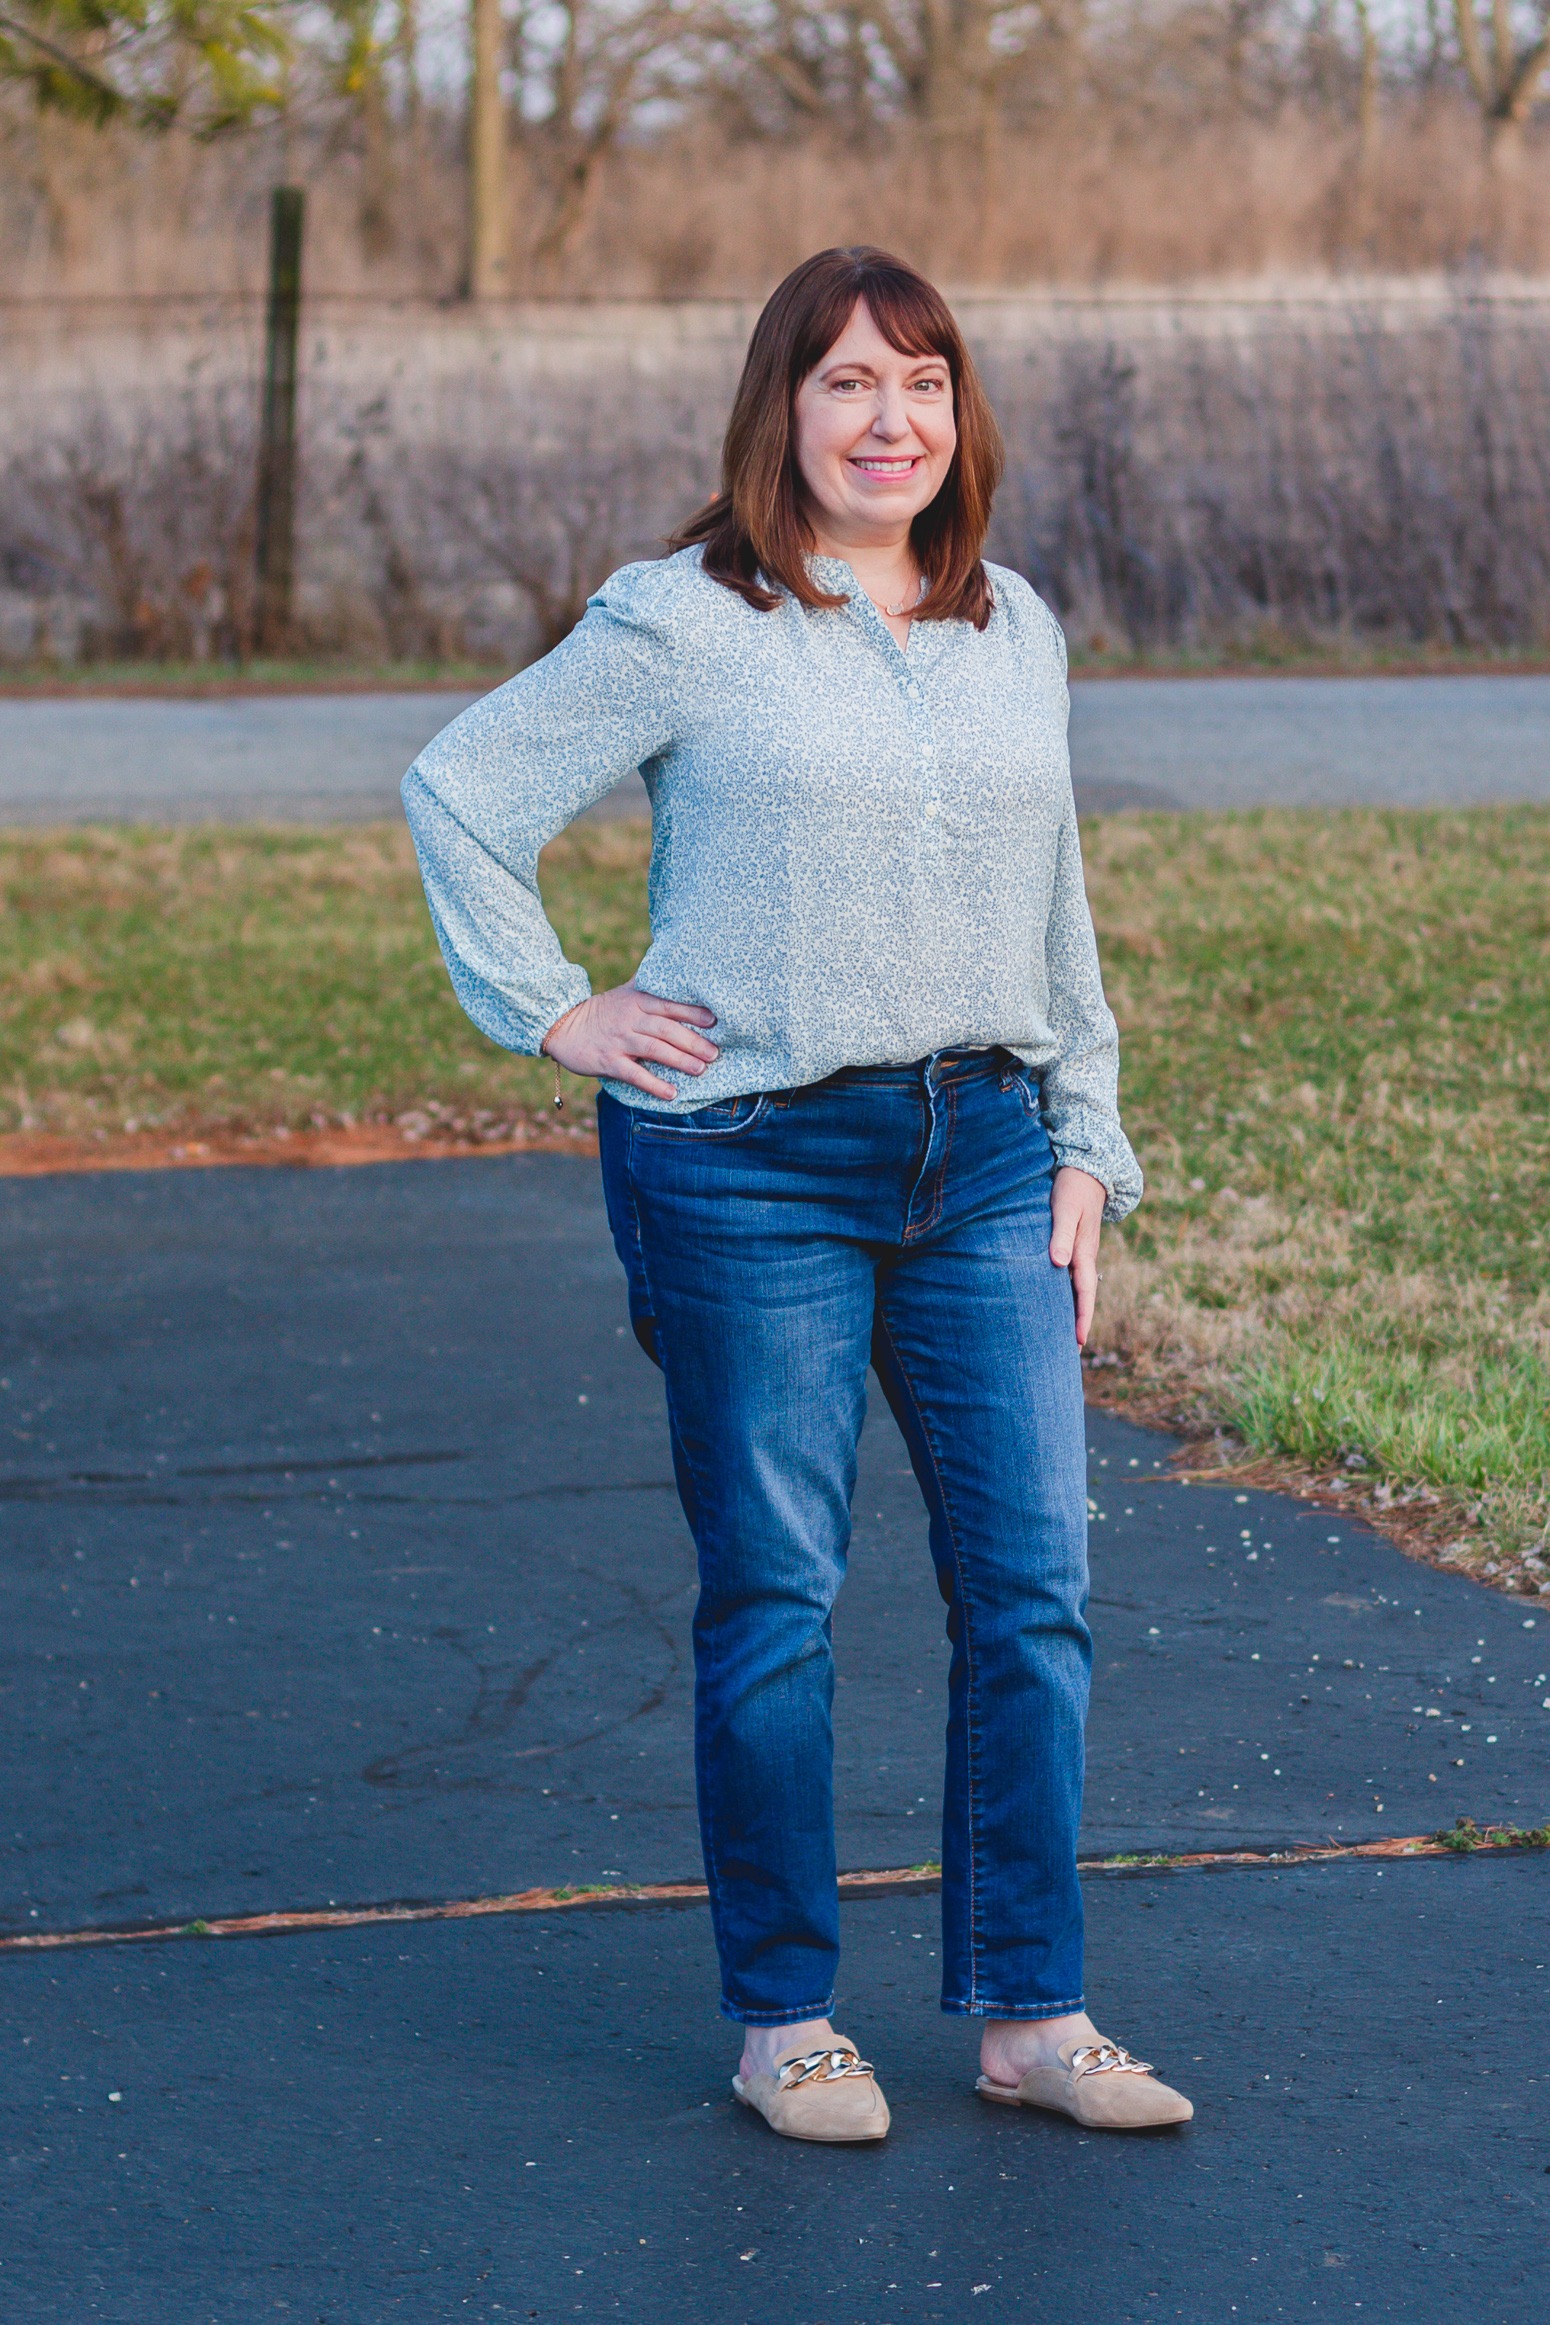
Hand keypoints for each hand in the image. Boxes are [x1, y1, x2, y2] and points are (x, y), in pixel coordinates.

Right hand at [541, 983, 717, 1101]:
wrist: (564, 1027)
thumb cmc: (603, 1011)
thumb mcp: (625, 992)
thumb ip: (650, 984)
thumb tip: (675, 963)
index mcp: (637, 1001)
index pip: (669, 1005)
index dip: (692, 1012)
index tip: (714, 1020)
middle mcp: (630, 1019)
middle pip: (666, 1029)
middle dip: (692, 1041)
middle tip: (714, 1052)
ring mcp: (619, 1041)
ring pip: (654, 1050)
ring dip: (679, 1060)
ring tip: (700, 1069)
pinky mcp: (609, 1061)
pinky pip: (635, 1074)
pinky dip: (654, 1084)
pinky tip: (672, 1093)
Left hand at [1049, 1165, 1105, 1345]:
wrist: (1086, 1171)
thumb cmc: (1072, 1189)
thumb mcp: (1065, 1209)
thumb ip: (1060, 1235)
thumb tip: (1059, 1263)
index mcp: (1084, 1252)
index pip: (1085, 1292)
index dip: (1082, 1318)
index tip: (1078, 1342)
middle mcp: (1084, 1257)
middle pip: (1082, 1297)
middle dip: (1078, 1324)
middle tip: (1070, 1353)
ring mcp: (1079, 1253)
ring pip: (1076, 1289)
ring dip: (1070, 1311)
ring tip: (1060, 1335)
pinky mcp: (1072, 1246)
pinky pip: (1069, 1277)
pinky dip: (1064, 1293)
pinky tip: (1053, 1302)